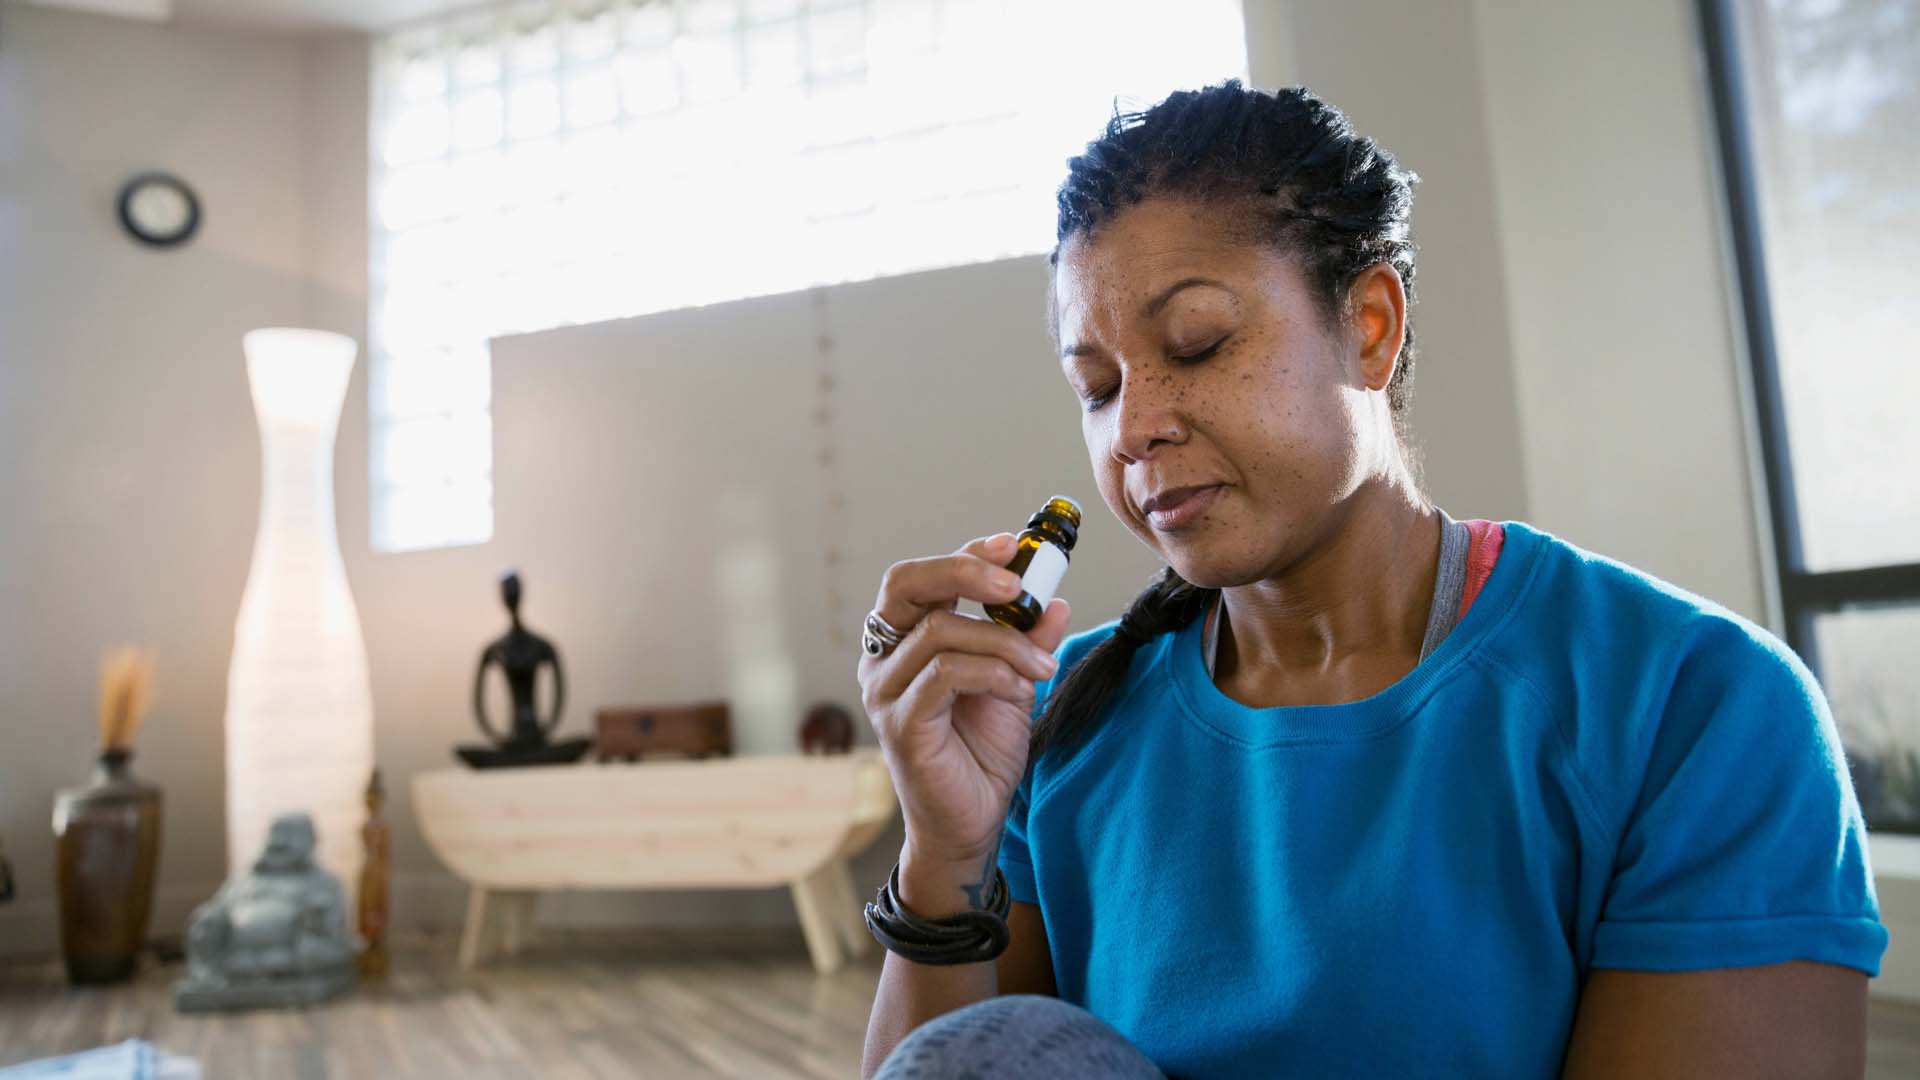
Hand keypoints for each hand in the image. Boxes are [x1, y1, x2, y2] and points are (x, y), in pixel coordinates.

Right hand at [857, 533, 1072, 870]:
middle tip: (1017, 584)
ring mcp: (884, 690)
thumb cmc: (981, 751)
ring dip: (1004, 641)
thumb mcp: (1014, 682)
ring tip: (1040, 669)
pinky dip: (993, 672)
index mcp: (902, 639)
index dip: (966, 552)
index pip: (921, 576)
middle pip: (906, 583)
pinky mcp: (900, 723)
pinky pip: (946, 674)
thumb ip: (1027, 641)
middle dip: (966, 569)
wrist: (972, 822)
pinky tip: (1019, 689)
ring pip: (940, 630)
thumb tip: (1054, 601)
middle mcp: (882, 658)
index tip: (1015, 543)